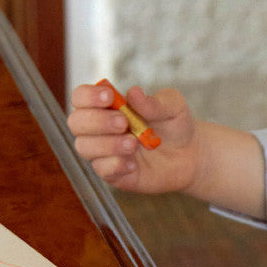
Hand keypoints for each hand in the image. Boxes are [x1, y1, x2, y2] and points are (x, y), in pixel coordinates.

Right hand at [68, 82, 200, 192]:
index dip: (88, 96)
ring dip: (107, 144)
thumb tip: (134, 93)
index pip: (81, 97)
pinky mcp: (113, 173)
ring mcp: (103, 152)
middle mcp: (99, 128)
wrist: (189, 154)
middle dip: (97, 121)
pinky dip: (116, 165)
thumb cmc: (174, 124)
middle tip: (123, 122)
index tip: (109, 96)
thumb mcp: (173, 107)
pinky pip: (102, 170)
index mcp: (107, 106)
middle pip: (76, 122)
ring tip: (134, 143)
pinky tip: (134, 164)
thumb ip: (154, 102)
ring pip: (84, 147)